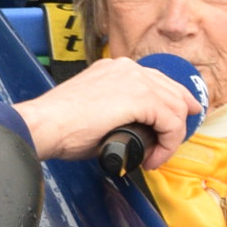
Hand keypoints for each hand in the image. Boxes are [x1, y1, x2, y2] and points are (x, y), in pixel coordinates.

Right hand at [11, 56, 198, 166]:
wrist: (46, 124)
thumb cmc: (61, 124)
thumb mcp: (95, 109)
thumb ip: (118, 112)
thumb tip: (133, 132)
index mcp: (115, 68)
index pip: (157, 81)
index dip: (172, 103)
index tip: (174, 124)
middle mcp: (128, 68)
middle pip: (173, 90)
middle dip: (180, 119)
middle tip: (172, 144)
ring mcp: (136, 79)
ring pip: (175, 108)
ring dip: (170, 138)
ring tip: (155, 157)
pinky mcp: (141, 97)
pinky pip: (171, 123)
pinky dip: (167, 145)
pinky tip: (152, 158)